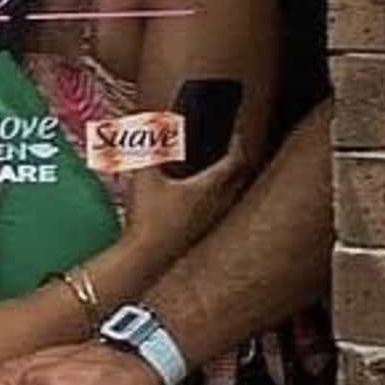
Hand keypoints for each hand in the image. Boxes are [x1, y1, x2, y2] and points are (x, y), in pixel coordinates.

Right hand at [108, 134, 251, 271]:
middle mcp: (219, 205)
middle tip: (230, 150)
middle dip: (237, 161)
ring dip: (230, 182)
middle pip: (240, 179)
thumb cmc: (148, 218)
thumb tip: (149, 125)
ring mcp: (213, 222)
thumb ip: (147, 148)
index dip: (238, 144)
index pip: (236, 161)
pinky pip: (221, 211)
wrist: (146, 260)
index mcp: (210, 188)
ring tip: (217, 173)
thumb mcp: (144, 177)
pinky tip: (200, 201)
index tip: (235, 133)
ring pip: (232, 197)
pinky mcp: (205, 236)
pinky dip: (218, 199)